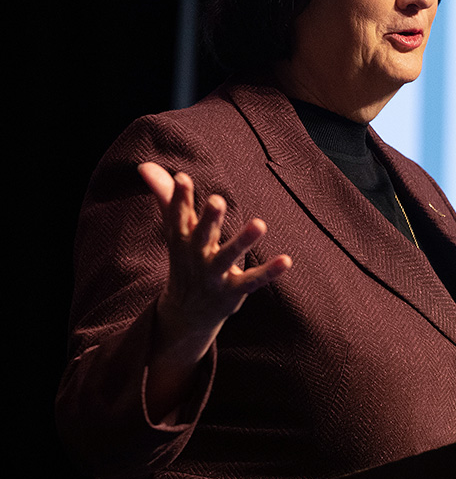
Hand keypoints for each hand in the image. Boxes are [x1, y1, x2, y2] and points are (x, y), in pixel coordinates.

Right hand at [139, 162, 291, 420]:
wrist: (186, 313)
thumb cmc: (186, 260)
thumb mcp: (176, 232)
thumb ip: (168, 199)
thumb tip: (146, 166)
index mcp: (182, 241)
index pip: (178, 217)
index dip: (179, 199)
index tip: (184, 178)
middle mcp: (197, 257)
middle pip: (202, 236)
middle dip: (209, 220)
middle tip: (217, 200)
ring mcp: (215, 275)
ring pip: (228, 257)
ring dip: (243, 241)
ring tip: (260, 223)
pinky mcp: (234, 291)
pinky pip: (253, 280)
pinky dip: (269, 272)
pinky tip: (287, 260)